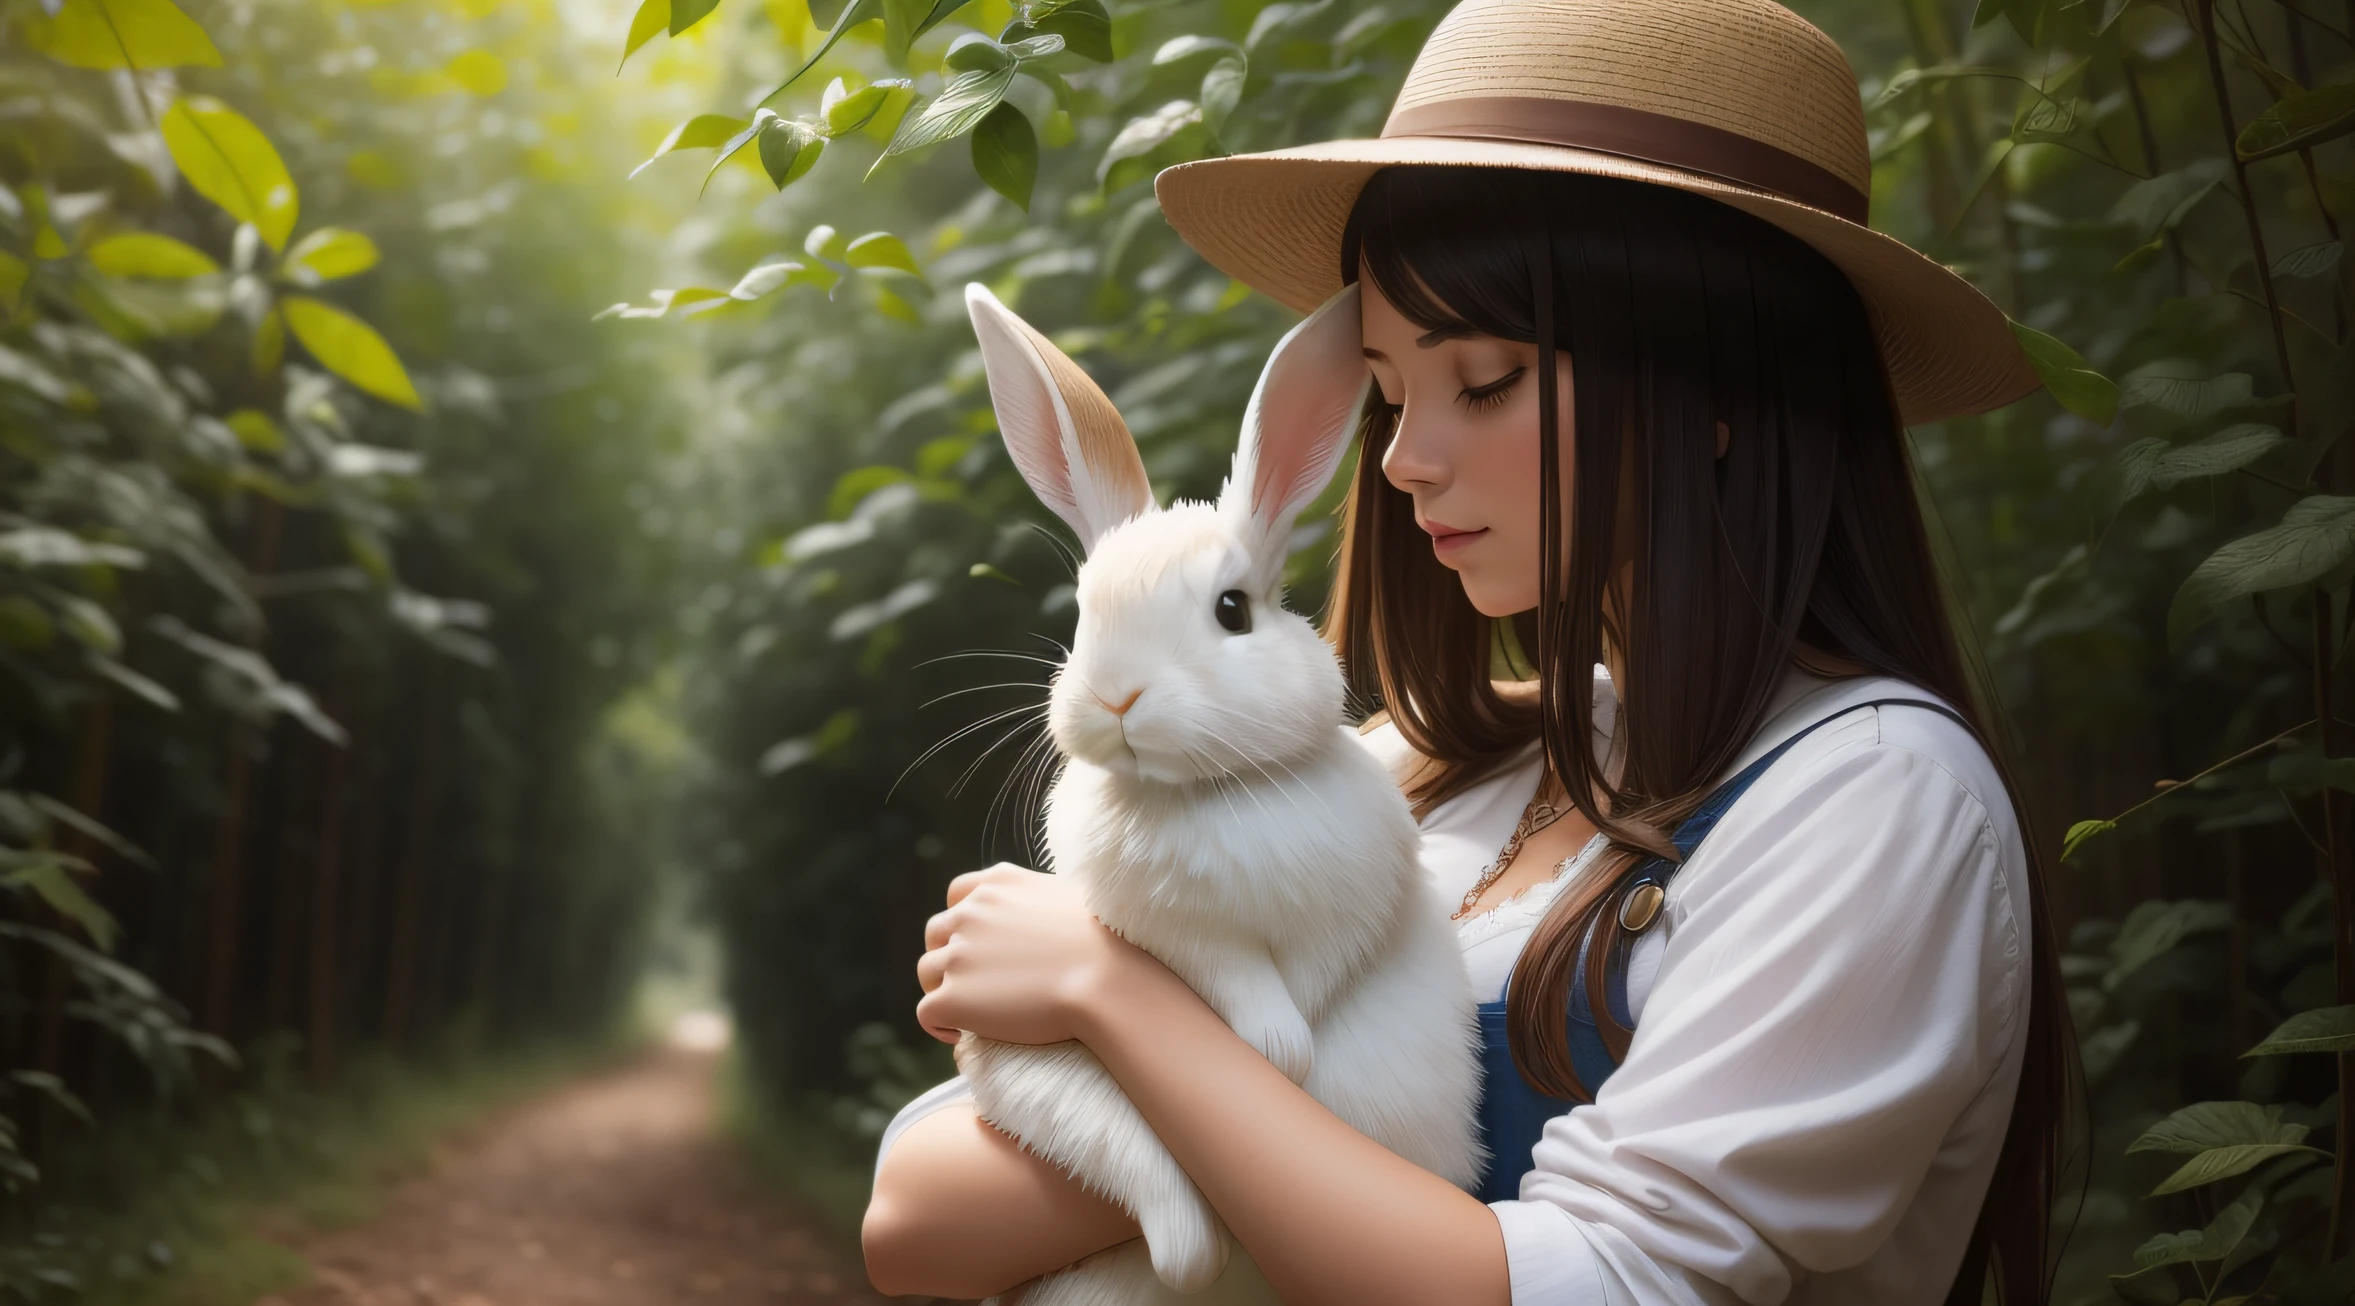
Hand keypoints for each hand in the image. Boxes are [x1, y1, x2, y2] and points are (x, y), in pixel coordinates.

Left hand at [914, 863, 1164, 1046]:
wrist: (1105, 979)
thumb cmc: (1104, 943)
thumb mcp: (1069, 896)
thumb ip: (1037, 899)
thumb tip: (1037, 915)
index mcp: (997, 884)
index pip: (958, 894)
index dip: (964, 922)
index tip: (980, 947)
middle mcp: (970, 912)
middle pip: (937, 933)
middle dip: (949, 956)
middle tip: (975, 985)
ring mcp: (957, 954)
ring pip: (927, 972)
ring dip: (942, 989)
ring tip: (969, 1012)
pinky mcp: (953, 997)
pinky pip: (926, 1012)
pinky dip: (939, 1025)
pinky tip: (959, 1035)